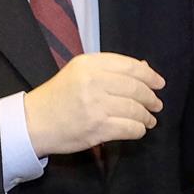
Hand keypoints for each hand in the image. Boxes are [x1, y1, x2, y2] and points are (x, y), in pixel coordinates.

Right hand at [23, 53, 163, 156]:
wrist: (34, 122)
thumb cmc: (59, 96)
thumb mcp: (80, 73)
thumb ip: (111, 69)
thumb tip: (146, 69)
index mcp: (89, 64)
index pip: (130, 66)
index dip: (149, 76)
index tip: (159, 83)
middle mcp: (93, 81)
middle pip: (136, 88)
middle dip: (151, 98)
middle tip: (156, 104)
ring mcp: (96, 106)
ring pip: (135, 109)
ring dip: (147, 116)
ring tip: (149, 119)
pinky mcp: (97, 128)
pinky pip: (129, 128)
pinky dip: (138, 129)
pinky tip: (138, 129)